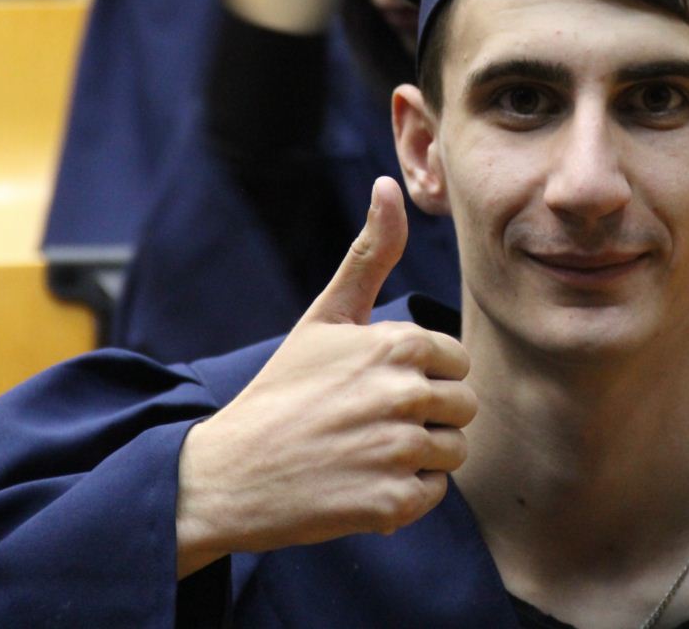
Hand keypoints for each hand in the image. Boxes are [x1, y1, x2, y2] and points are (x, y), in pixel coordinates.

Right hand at [174, 177, 476, 577]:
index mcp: (399, 344)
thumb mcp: (325, 317)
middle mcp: (405, 394)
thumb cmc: (282, 391)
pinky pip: (432, 495)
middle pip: (461, 407)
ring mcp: (399, 451)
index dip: (419, 376)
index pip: (454, 362)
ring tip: (362, 453)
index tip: (372, 385)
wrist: (227, 475)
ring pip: (452, 452)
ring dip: (417, 458)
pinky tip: (359, 485)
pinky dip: (402, 498)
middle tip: (366, 423)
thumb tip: (389, 185)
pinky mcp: (392, 503)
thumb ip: (369, 254)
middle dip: (425, 417)